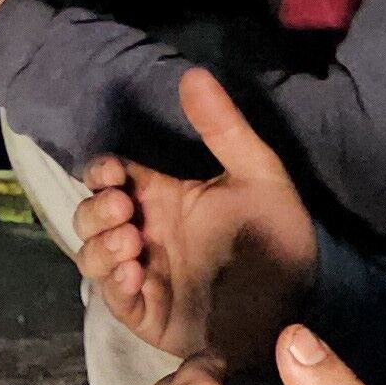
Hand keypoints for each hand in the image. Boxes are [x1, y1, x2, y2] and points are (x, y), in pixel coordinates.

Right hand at [73, 67, 315, 372]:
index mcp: (163, 197)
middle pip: (89, 214)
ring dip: (100, 245)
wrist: (296, 305)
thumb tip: (193, 73)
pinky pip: (111, 295)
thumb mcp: (258, 177)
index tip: (113, 173)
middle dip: (95, 210)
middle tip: (125, 211)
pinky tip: (135, 274)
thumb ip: (224, 129)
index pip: (109, 176)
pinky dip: (112, 282)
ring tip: (131, 245)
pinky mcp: (145, 311)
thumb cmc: (278, 239)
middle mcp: (144, 232)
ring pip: (91, 253)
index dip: (100, 172)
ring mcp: (141, 272)